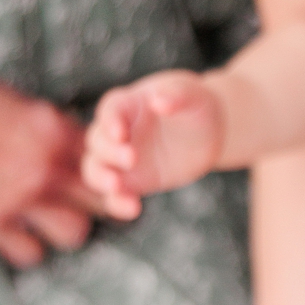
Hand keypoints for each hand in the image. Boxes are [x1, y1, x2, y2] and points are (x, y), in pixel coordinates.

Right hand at [0, 73, 103, 266]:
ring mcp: (18, 200)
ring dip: (64, 227)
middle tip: (74, 198)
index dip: (105, 167)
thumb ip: (42, 124)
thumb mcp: (9, 100)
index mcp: (52, 130)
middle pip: (103, 199)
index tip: (91, 170)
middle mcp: (44, 168)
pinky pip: (31, 253)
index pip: (107, 159)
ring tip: (45, 219)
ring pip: (75, 233)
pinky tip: (14, 234)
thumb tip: (60, 137)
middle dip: (95, 200)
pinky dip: (27, 248)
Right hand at [81, 70, 225, 219]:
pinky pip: (114, 195)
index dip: (110, 121)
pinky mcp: (131, 181)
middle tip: (132, 159)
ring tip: (117, 187)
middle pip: (97, 141)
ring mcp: (120, 158)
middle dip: (109, 152)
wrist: (209, 133)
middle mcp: (117, 131)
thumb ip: (177, 94)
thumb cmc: (197, 106)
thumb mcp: (193, 95)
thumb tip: (158, 100)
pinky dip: (118, 203)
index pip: (110, 109)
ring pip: (95, 169)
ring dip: (101, 179)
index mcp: (128, 103)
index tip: (121, 134)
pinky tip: (134, 209)